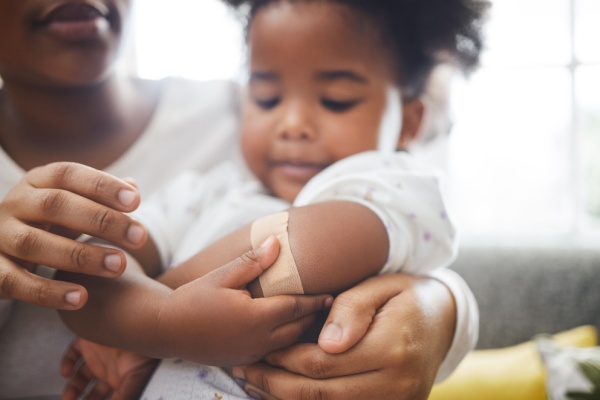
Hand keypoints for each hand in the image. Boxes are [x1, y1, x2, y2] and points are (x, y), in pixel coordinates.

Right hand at [0, 162, 146, 308]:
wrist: (0, 248)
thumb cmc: (49, 221)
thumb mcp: (74, 204)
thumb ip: (102, 197)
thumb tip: (133, 187)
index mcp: (37, 181)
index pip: (68, 174)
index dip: (102, 185)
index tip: (136, 201)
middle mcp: (14, 203)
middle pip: (56, 205)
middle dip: (102, 221)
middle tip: (139, 237)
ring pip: (34, 243)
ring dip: (80, 256)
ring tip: (119, 266)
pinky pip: (15, 281)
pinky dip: (48, 291)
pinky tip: (81, 297)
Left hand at [61, 338, 156, 399]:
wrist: (139, 326)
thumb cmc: (144, 351)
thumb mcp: (134, 381)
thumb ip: (123, 396)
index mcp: (120, 380)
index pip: (105, 397)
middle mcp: (109, 369)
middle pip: (91, 391)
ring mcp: (99, 355)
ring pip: (80, 376)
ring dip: (71, 389)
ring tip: (68, 398)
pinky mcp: (89, 341)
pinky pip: (73, 353)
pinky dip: (66, 363)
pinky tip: (67, 372)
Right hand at [158, 236, 333, 366]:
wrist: (165, 329)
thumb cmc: (193, 298)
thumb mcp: (222, 275)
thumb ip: (252, 262)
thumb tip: (277, 243)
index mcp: (256, 318)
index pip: (296, 307)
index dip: (315, 300)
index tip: (331, 293)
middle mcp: (258, 340)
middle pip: (297, 328)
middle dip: (313, 316)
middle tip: (328, 303)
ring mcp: (251, 354)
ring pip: (288, 343)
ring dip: (301, 329)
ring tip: (311, 315)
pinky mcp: (243, 361)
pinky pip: (273, 352)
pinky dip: (285, 340)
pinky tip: (285, 329)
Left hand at [232, 274, 455, 399]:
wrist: (443, 318)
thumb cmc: (404, 295)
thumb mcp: (380, 287)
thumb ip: (352, 310)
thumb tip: (326, 344)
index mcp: (393, 348)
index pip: (322, 364)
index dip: (284, 360)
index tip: (258, 349)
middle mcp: (398, 384)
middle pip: (321, 395)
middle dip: (275, 385)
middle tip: (244, 372)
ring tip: (254, 385)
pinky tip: (285, 393)